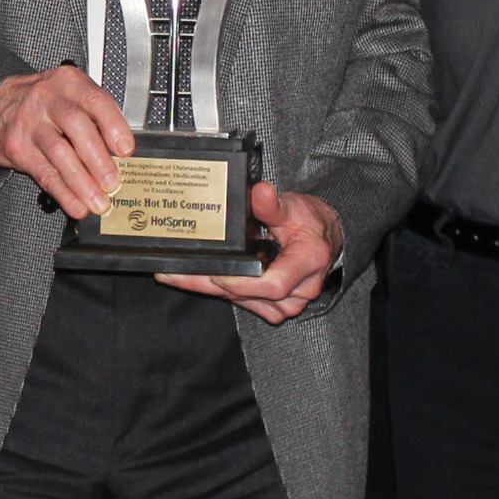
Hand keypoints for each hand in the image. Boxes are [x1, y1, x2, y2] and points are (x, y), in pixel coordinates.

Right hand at [0, 65, 133, 217]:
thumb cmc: (41, 104)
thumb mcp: (68, 96)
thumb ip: (95, 118)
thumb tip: (120, 155)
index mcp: (69, 83)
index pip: (96, 101)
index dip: (114, 127)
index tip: (126, 150)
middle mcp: (48, 99)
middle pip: (78, 128)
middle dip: (99, 160)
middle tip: (113, 183)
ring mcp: (30, 122)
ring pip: (60, 154)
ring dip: (83, 183)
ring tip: (98, 201)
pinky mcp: (17, 147)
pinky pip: (44, 173)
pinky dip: (64, 193)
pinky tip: (77, 204)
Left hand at [156, 182, 342, 323]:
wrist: (324, 237)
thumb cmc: (309, 222)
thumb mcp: (294, 206)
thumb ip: (273, 204)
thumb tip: (260, 192)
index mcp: (307, 262)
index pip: (272, 284)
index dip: (241, 282)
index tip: (216, 273)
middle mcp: (301, 289)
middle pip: (251, 295)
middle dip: (211, 284)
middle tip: (175, 273)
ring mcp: (290, 301)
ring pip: (245, 302)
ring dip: (211, 290)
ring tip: (176, 276)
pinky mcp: (277, 306)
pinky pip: (246, 304)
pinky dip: (222, 292)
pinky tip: (197, 281)